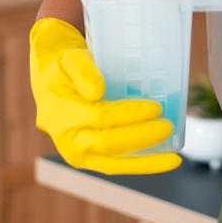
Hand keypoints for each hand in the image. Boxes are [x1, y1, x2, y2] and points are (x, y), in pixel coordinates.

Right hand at [29, 18, 180, 173]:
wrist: (49, 75)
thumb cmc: (62, 62)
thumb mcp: (68, 57)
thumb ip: (82, 71)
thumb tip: (97, 92)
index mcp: (62, 113)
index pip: (99, 118)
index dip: (129, 114)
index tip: (155, 108)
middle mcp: (67, 138)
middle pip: (107, 144)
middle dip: (141, 137)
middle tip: (168, 127)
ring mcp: (76, 152)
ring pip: (111, 163)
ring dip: (144, 163)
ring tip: (173, 159)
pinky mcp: (88, 156)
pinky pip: (113, 164)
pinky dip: (137, 164)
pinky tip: (161, 160)